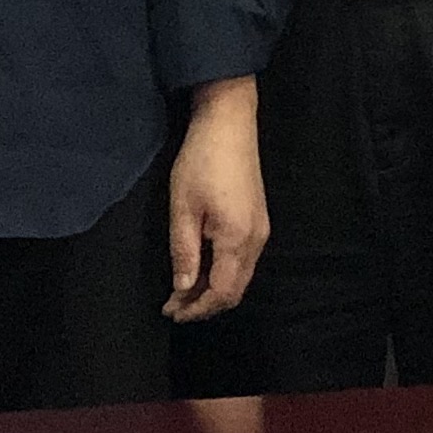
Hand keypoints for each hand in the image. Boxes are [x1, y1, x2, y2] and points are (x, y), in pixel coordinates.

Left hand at [166, 78, 268, 321]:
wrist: (229, 121)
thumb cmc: (201, 160)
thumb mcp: (183, 207)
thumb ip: (184, 252)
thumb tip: (182, 289)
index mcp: (238, 240)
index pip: (222, 293)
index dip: (197, 309)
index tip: (171, 312)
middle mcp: (256, 240)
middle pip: (235, 290)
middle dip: (205, 304)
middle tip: (175, 306)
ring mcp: (261, 229)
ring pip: (240, 276)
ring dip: (213, 288)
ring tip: (183, 288)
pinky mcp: (258, 219)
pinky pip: (242, 260)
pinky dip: (222, 271)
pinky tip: (201, 265)